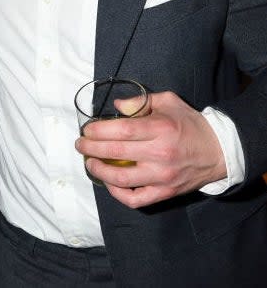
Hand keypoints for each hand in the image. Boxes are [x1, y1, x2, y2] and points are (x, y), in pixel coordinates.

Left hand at [75, 91, 226, 207]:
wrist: (218, 150)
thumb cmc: (190, 123)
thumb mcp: (168, 101)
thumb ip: (141, 101)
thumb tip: (116, 105)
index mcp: (160, 129)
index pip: (122, 130)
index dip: (99, 130)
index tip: (87, 130)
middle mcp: (160, 154)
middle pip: (116, 153)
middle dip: (91, 149)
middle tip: (80, 145)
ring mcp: (162, 177)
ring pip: (122, 179)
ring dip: (99, 171)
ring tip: (89, 163)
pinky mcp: (165, 192)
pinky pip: (136, 199)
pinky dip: (118, 194)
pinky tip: (109, 182)